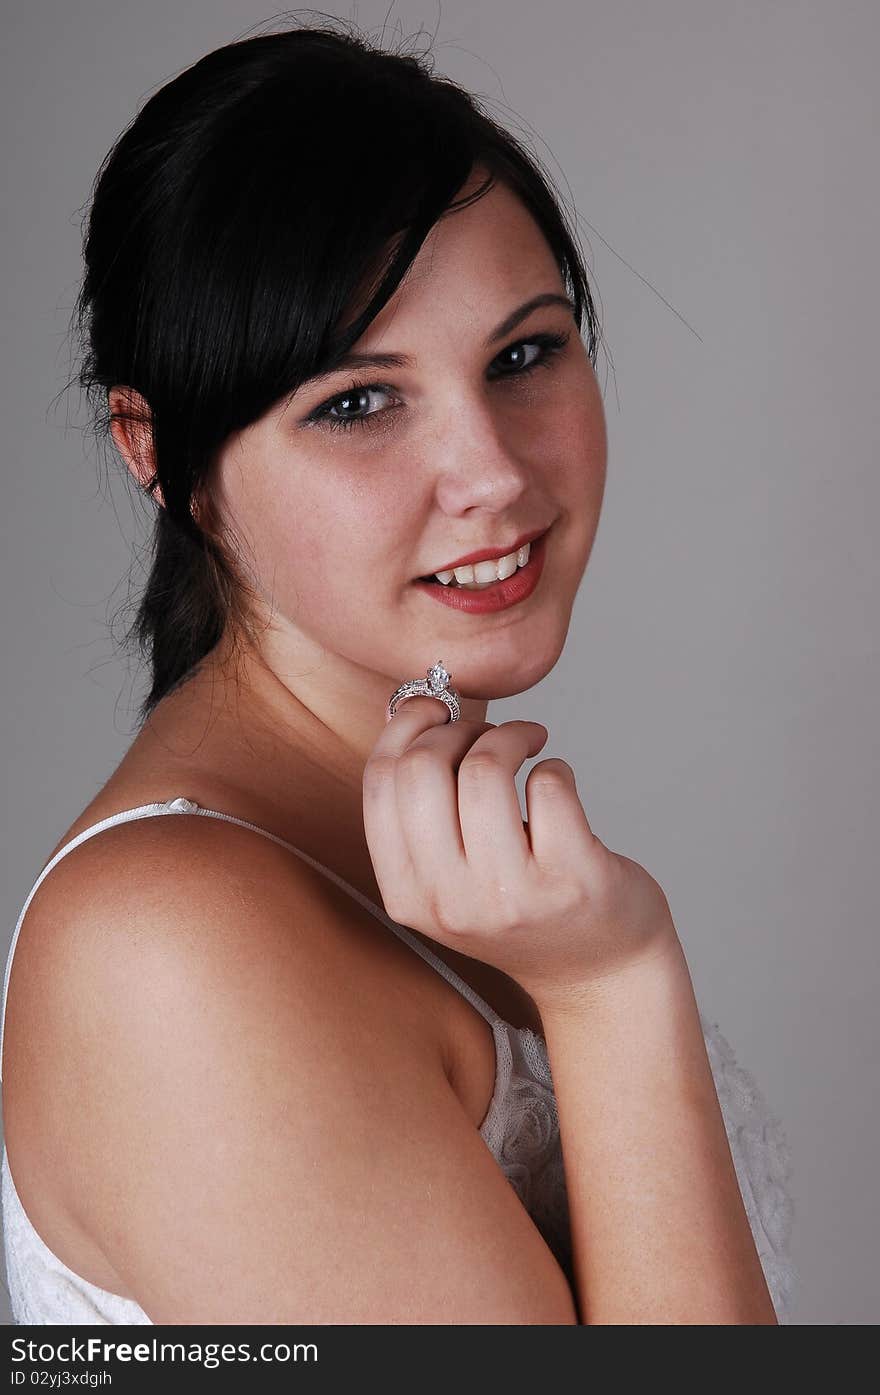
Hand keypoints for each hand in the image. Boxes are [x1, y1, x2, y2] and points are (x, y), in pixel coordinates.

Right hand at [362, 695, 680, 1012]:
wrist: (598, 973)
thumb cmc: (520, 906)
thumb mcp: (449, 880)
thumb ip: (422, 813)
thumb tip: (413, 707)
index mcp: (407, 896)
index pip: (380, 785)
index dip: (404, 727)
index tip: (435, 710)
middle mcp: (451, 903)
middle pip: (422, 769)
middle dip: (456, 729)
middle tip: (488, 734)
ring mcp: (512, 896)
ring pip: (483, 770)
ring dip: (509, 736)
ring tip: (528, 743)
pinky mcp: (573, 879)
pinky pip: (548, 784)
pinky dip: (554, 765)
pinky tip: (558, 782)